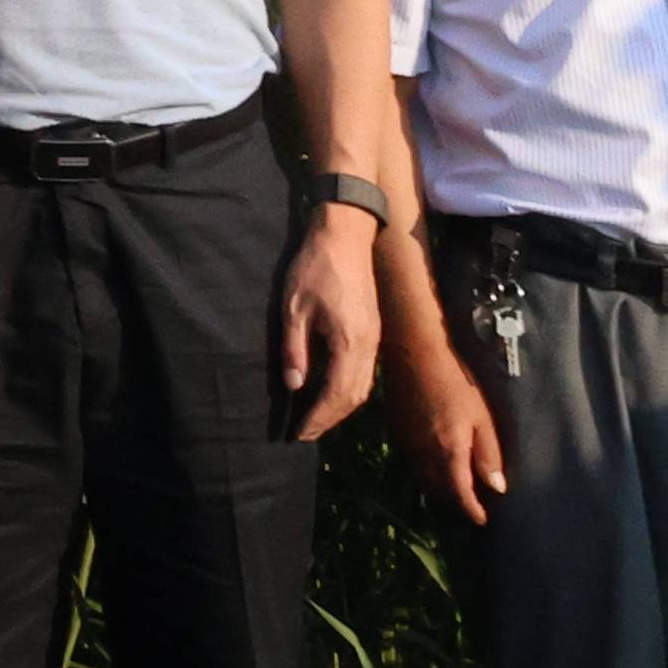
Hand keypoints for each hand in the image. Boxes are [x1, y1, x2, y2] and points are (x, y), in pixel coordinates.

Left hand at [277, 206, 380, 442]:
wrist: (346, 235)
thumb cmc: (315, 267)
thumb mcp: (294, 308)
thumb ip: (294, 349)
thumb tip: (295, 387)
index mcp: (350, 342)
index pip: (336, 394)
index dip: (318, 417)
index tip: (298, 433)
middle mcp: (368, 346)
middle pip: (354, 397)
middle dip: (329, 419)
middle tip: (305, 433)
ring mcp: (374, 339)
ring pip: (363, 387)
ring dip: (341, 408)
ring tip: (316, 419)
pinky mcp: (373, 331)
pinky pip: (365, 372)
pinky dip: (349, 390)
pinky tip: (331, 391)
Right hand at [401, 337, 506, 527]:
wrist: (413, 352)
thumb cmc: (456, 381)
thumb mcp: (481, 417)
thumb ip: (488, 454)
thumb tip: (497, 487)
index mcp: (449, 453)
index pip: (460, 494)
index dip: (472, 510)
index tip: (482, 520)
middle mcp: (424, 455)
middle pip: (439, 490)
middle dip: (454, 501)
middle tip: (470, 505)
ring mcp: (407, 444)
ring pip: (423, 478)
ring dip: (439, 487)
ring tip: (453, 487)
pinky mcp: (396, 431)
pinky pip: (412, 461)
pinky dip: (425, 469)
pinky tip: (434, 460)